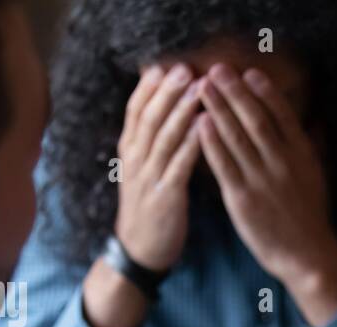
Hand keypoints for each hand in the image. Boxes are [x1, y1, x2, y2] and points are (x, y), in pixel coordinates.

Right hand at [114, 63, 205, 271]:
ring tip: (198, 88)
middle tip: (184, 67)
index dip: (149, 87)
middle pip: (149, 117)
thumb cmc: (149, 209)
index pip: (135, 110)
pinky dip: (192, 144)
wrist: (140, 252)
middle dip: (166, 90)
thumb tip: (166, 111)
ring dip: (180, 111)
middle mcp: (136, 160)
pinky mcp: (166, 197)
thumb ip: (152, 143)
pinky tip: (206, 128)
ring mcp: (149, 178)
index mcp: (130, 152)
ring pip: (163, 137)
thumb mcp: (144, 171)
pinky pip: (179, 166)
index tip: (164, 64)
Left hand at [195, 63, 336, 326]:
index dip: (265, 92)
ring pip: (237, 138)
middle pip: (256, 120)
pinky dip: (211, 142)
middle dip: (235, 93)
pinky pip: (224, 165)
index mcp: (302, 156)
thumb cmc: (310, 217)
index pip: (282, 116)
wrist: (307, 257)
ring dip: (218, 109)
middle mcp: (282, 163)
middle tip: (217, 70)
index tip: (249, 73)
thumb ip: (313, 147)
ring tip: (203, 87)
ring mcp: (262, 181)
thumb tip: (314, 120)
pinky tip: (200, 124)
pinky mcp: (243, 200)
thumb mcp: (318, 177)